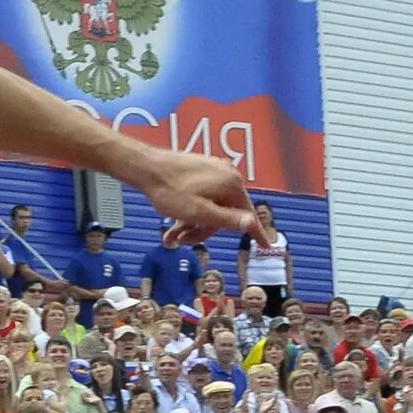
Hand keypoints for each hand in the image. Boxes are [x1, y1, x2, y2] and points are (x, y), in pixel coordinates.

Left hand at [131, 148, 255, 241]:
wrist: (146, 167)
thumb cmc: (169, 190)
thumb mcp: (198, 212)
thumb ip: (225, 219)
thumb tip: (251, 224)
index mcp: (231, 185)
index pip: (248, 214)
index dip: (256, 232)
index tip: (266, 245)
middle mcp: (228, 175)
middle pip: (226, 214)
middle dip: (204, 230)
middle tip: (181, 239)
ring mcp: (216, 171)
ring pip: (212, 208)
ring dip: (194, 224)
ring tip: (172, 233)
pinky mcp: (203, 171)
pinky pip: (205, 198)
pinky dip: (191, 212)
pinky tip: (174, 219)